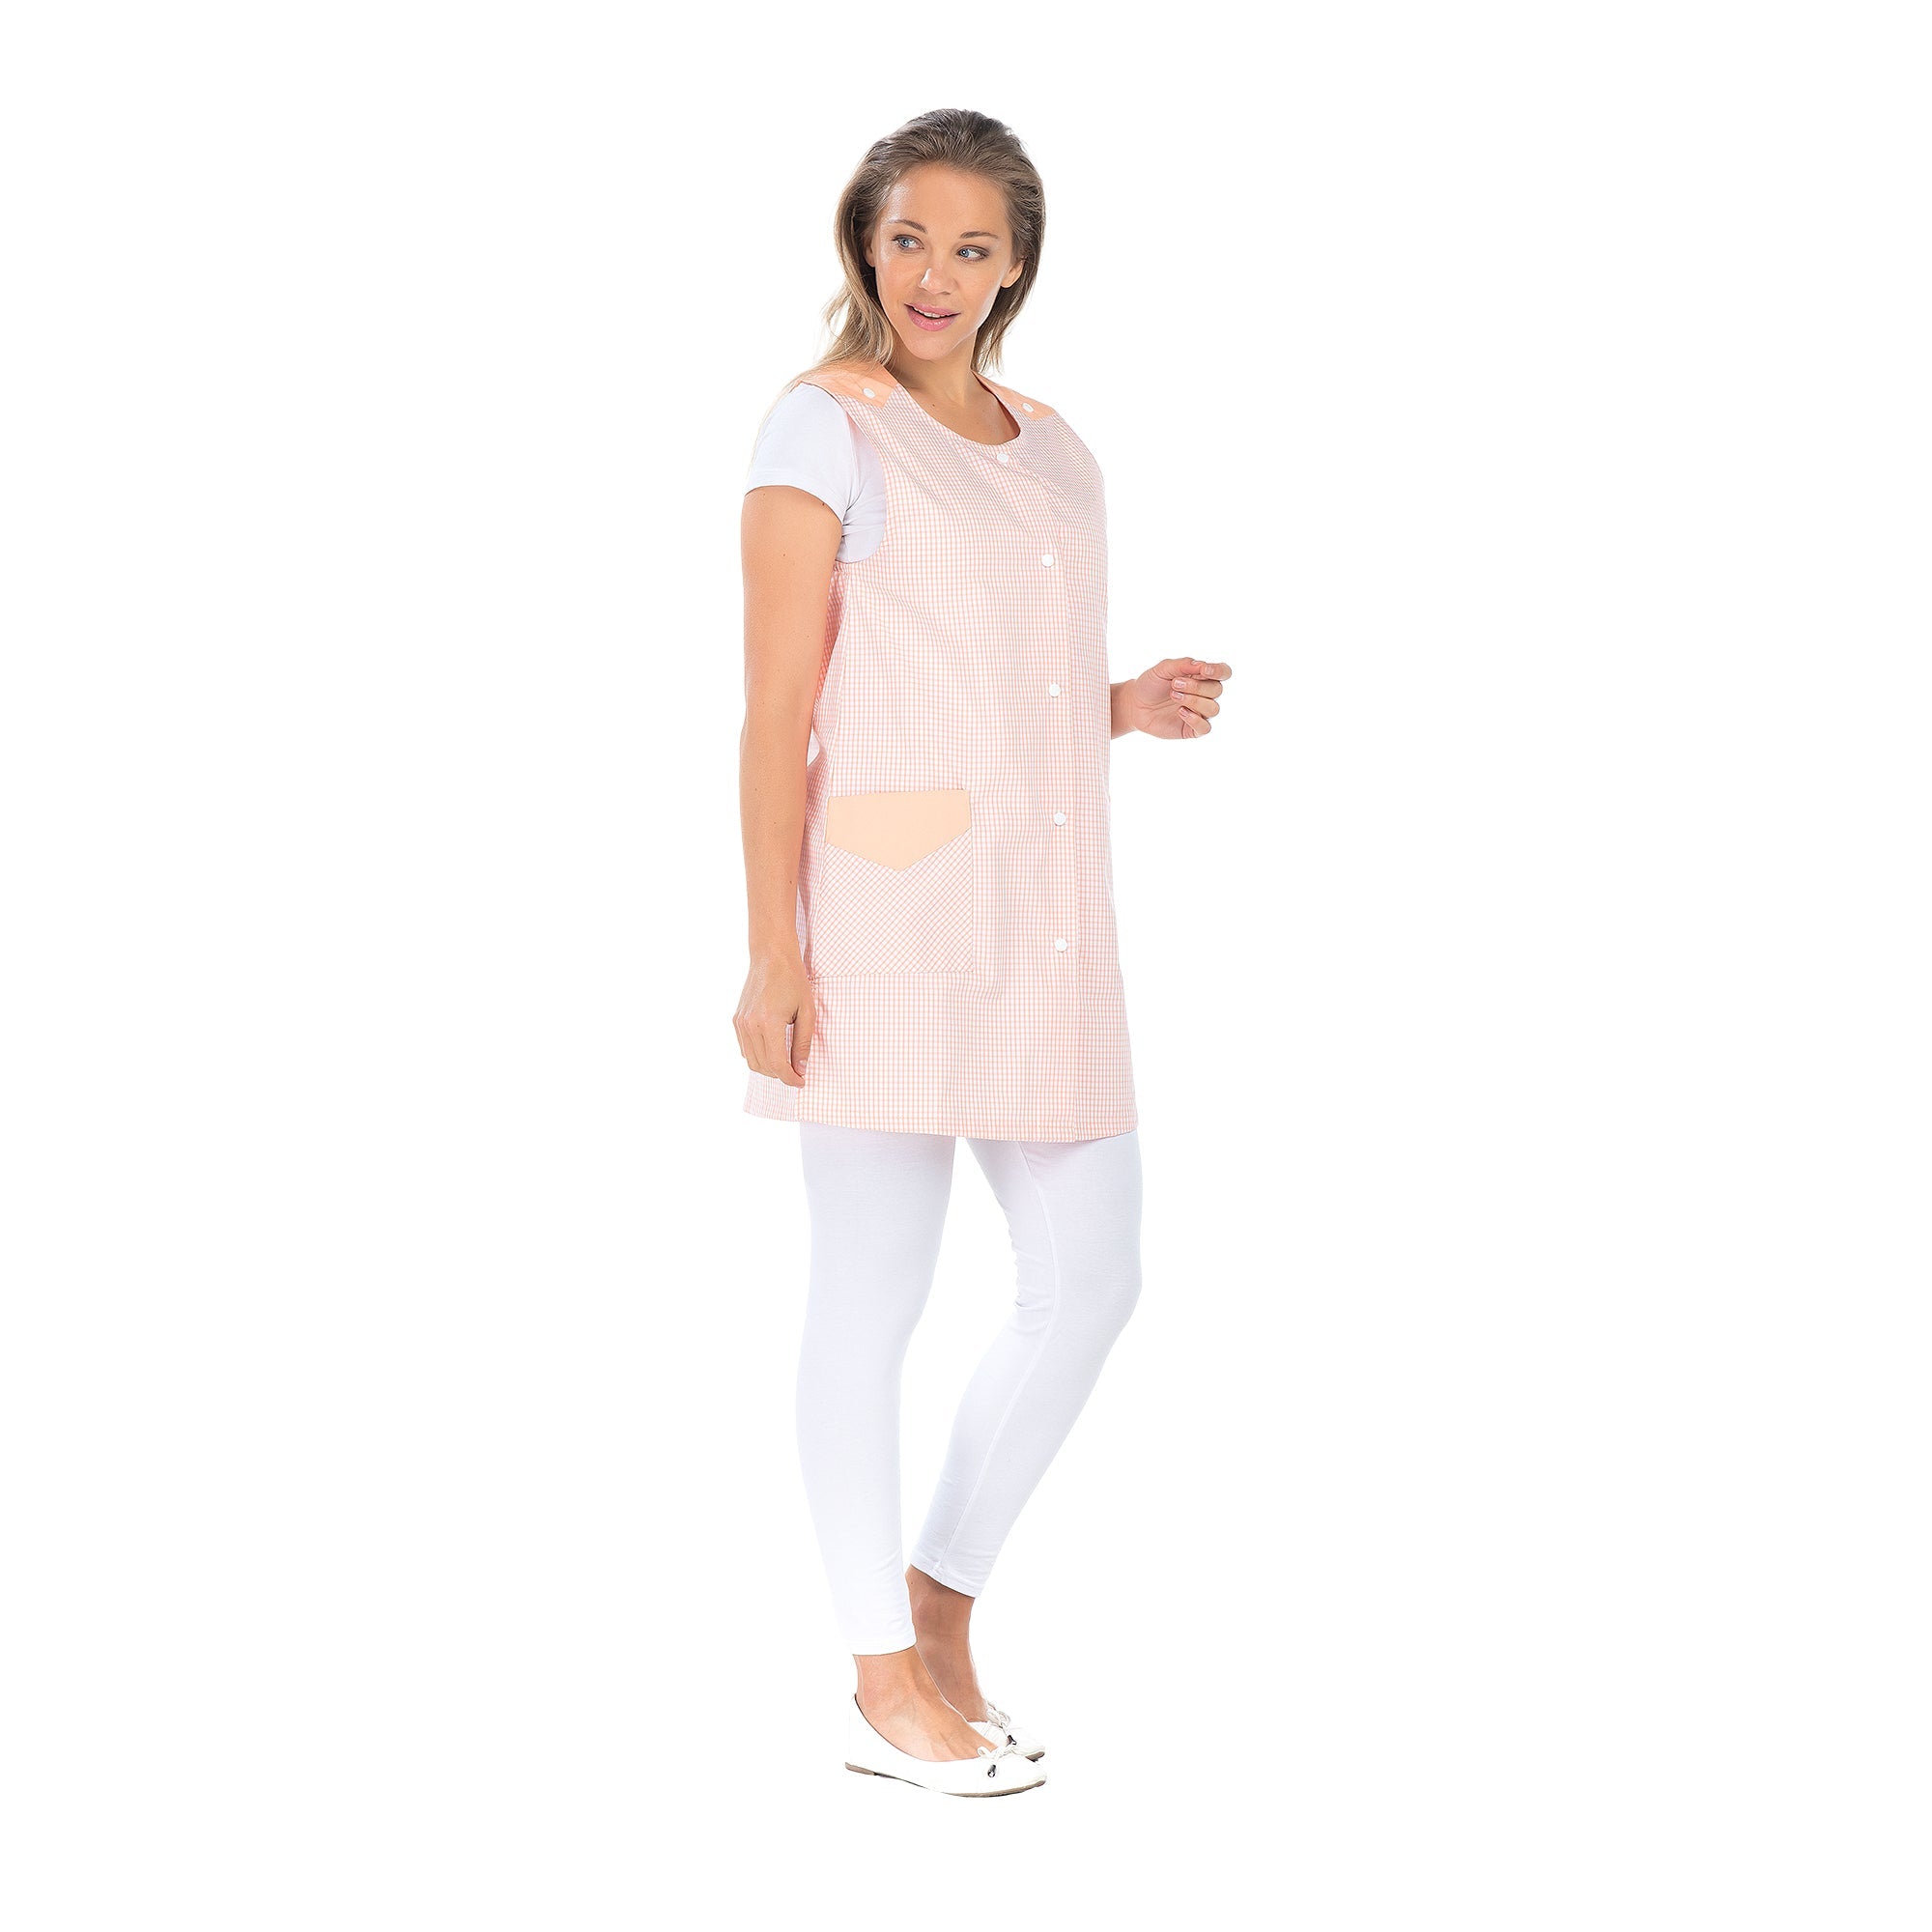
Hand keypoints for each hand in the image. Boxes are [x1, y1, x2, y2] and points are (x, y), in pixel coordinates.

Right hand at [734, 950, 812, 1087]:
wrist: (771, 957)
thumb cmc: (793, 981)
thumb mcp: (807, 1012)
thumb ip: (803, 1042)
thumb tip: (800, 1068)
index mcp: (769, 1023)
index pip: (777, 1064)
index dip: (790, 1078)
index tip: (801, 1081)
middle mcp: (750, 1025)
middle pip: (763, 1066)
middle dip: (781, 1074)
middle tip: (796, 1072)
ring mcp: (740, 1023)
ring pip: (751, 1061)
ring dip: (768, 1068)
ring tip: (786, 1063)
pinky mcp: (736, 1020)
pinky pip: (745, 1049)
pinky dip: (758, 1056)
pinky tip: (772, 1050)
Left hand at [1122, 657, 1232, 739]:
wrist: (1134, 704)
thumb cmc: (1151, 684)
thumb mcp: (1163, 669)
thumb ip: (1183, 664)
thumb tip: (1202, 665)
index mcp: (1201, 677)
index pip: (1223, 672)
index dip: (1219, 671)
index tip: (1204, 670)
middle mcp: (1204, 695)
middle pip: (1217, 690)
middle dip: (1196, 686)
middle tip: (1174, 684)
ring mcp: (1199, 713)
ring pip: (1213, 709)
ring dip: (1194, 701)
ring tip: (1173, 696)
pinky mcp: (1191, 729)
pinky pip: (1205, 727)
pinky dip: (1196, 719)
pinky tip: (1181, 712)